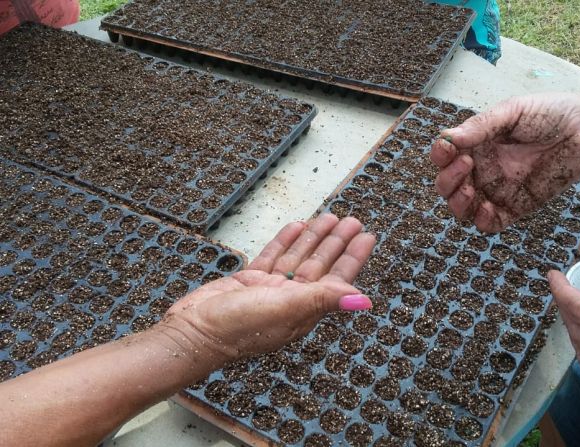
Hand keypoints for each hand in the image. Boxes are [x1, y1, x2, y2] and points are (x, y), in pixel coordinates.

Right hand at [161, 213, 375, 366]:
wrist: (193, 332)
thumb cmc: (238, 327)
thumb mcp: (285, 309)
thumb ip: (323, 300)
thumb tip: (364, 301)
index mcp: (304, 310)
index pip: (336, 279)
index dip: (353, 258)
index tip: (366, 237)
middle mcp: (290, 300)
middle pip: (320, 265)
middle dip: (336, 242)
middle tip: (352, 220)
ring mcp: (269, 290)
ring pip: (298, 257)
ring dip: (314, 238)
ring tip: (329, 217)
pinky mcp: (249, 281)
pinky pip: (273, 256)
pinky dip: (285, 241)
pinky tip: (296, 226)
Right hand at [430, 94, 579, 231]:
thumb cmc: (550, 114)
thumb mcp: (512, 112)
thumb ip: (481, 126)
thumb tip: (448, 137)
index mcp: (476, 146)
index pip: (445, 156)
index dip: (440, 155)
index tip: (448, 148)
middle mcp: (481, 170)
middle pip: (447, 186)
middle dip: (447, 179)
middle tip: (466, 164)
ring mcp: (496, 190)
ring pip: (463, 207)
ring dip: (458, 202)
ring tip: (468, 189)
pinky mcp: (515, 207)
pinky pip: (490, 222)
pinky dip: (482, 220)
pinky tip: (487, 208)